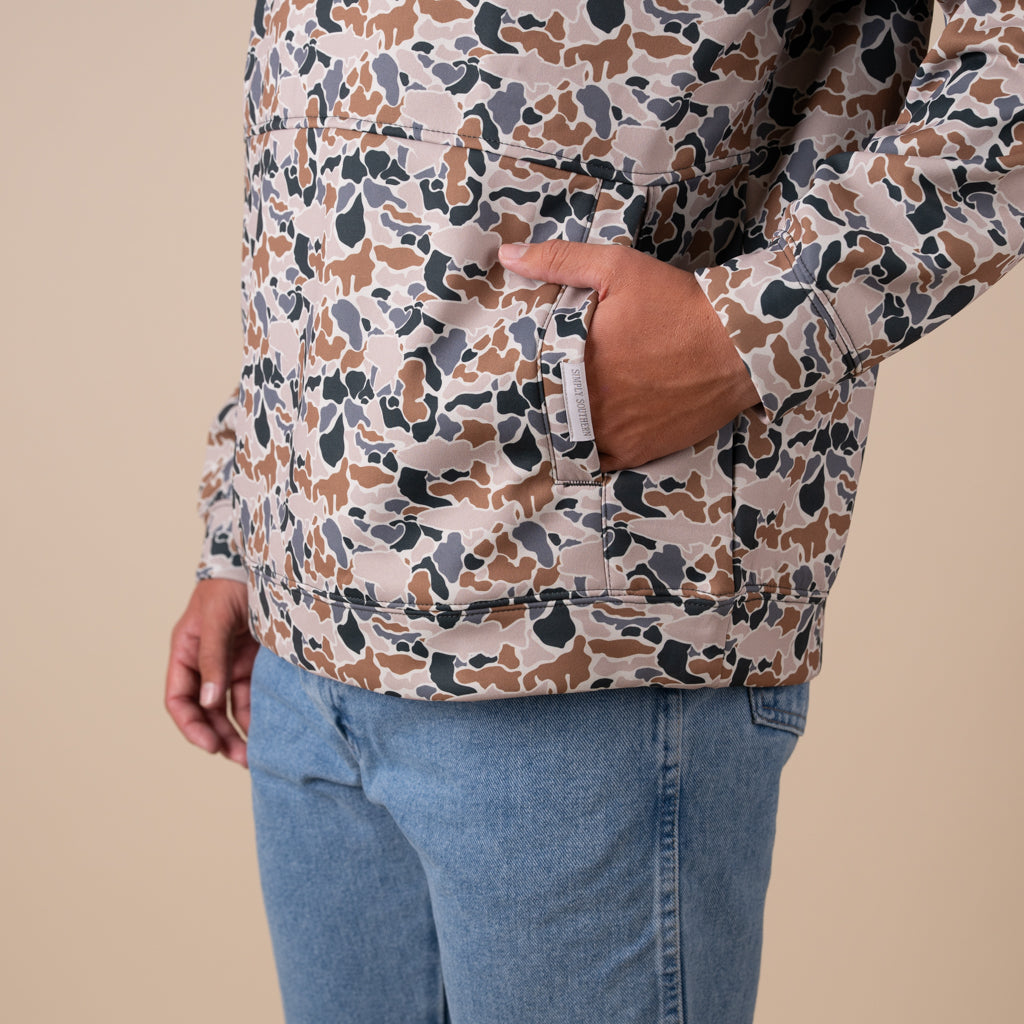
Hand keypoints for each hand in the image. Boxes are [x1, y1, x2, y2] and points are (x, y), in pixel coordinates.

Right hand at [165, 579, 257, 767]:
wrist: (263, 563)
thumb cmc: (230, 585)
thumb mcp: (216, 619)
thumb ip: (212, 658)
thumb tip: (210, 702)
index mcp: (186, 653)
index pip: (179, 699)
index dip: (191, 725)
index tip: (210, 745)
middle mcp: (205, 663)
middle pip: (206, 711)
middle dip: (219, 736)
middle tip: (241, 759)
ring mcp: (230, 664)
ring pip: (230, 707)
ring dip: (240, 731)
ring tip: (255, 756)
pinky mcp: (254, 662)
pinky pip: (253, 694)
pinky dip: (257, 714)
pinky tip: (269, 731)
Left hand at [498, 241, 760, 470]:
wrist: (737, 347)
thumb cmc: (676, 305)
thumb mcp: (617, 268)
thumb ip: (559, 261)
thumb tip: (507, 255)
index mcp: (575, 365)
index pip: (529, 377)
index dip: (523, 373)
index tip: (515, 368)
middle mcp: (589, 407)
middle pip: (548, 410)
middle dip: (542, 400)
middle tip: (536, 391)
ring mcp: (613, 434)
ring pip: (570, 439)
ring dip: (564, 427)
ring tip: (561, 412)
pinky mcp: (638, 452)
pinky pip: (599, 461)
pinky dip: (591, 451)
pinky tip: (589, 434)